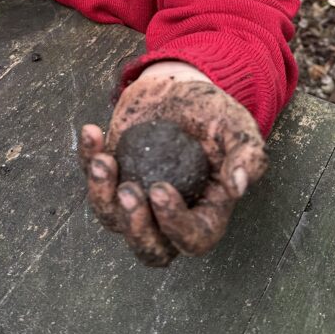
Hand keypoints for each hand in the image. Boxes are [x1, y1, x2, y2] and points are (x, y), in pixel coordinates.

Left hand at [79, 64, 267, 267]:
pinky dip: (87, 158)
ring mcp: (138, 196)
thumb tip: (238, 186)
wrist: (181, 85)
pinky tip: (92, 131)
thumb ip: (247, 155)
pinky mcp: (113, 173)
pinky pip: (93, 178)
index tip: (161, 189)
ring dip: (102, 195)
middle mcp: (168, 215)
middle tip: (129, 192)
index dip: (175, 225)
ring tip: (104, 160)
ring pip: (113, 219)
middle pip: (150, 248)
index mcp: (205, 211)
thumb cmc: (213, 113)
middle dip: (135, 228)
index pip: (193, 239)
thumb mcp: (238, 128)